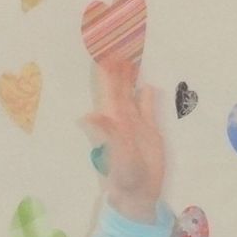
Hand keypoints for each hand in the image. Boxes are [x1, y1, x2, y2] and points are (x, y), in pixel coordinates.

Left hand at [83, 60, 164, 225]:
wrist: (138, 194)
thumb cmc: (123, 178)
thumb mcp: (115, 154)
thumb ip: (105, 134)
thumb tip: (86, 116)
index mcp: (112, 121)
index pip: (107, 90)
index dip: (104, 71)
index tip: (102, 49)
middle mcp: (122, 119)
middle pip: (118, 88)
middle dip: (117, 67)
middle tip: (116, 41)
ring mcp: (136, 124)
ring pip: (132, 94)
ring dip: (131, 77)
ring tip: (130, 56)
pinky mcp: (150, 131)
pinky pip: (148, 108)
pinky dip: (147, 97)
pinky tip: (147, 86)